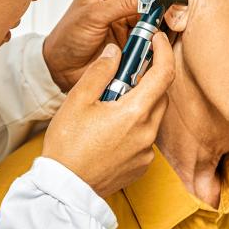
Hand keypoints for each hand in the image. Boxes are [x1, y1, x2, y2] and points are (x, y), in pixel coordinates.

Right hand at [41, 32, 173, 196]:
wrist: (64, 188)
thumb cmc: (67, 146)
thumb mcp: (78, 100)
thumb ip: (100, 71)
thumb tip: (116, 52)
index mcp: (134, 113)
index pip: (164, 74)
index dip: (163, 51)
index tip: (156, 39)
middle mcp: (147, 133)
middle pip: (160, 95)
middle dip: (147, 78)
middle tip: (125, 70)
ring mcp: (146, 152)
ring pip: (152, 116)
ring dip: (140, 102)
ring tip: (110, 102)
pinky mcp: (141, 165)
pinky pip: (145, 137)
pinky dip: (135, 125)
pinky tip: (111, 128)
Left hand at [43, 0, 151, 91]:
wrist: (62, 70)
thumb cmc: (67, 39)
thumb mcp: (92, 17)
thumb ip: (122, 4)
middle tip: (169, 8)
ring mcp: (125, 18)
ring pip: (151, 12)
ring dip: (158, 18)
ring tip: (158, 26)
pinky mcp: (131, 37)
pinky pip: (149, 32)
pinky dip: (155, 35)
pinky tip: (154, 39)